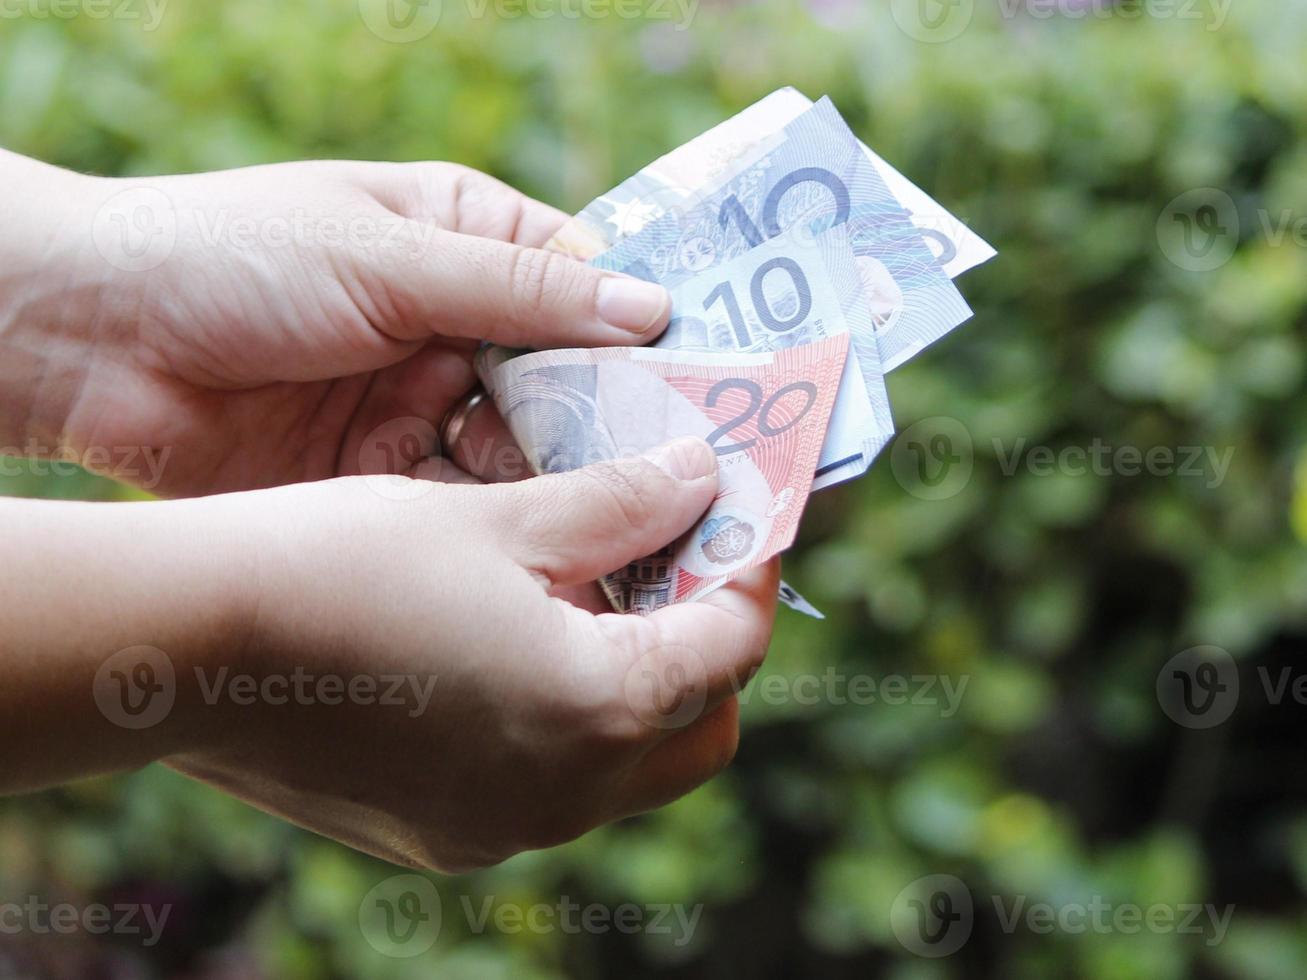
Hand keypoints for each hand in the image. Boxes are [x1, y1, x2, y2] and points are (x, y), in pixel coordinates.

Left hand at [0, 151, 670, 496]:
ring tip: (652, 534)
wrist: (87, 345)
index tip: (724, 390)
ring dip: (577, 491)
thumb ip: (517, 290)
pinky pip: (468, 510)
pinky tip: (569, 564)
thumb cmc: (231, 258)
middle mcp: (457, 332)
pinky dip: (512, 534)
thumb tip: (651, 312)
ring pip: (527, 458)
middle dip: (625, 432)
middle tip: (704, 484)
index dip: (652, 340)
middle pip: (569, 388)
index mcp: (466, 245)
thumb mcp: (386, 256)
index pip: (586, 292)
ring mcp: (423, 412)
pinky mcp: (384, 485)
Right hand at [161, 439, 777, 871]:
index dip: (750, 572)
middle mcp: (563, 795)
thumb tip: (703, 478)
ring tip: (601, 591)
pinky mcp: (443, 828)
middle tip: (683, 561)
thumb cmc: (346, 563)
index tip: (743, 517)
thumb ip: (623, 503)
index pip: (731, 649)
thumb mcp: (502, 518)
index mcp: (595, 713)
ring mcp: (501, 824)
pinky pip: (550, 782)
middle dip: (710, 645)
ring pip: (626, 764)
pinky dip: (569, 718)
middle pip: (696, 728)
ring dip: (639, 683)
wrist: (185, 645)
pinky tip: (522, 644)